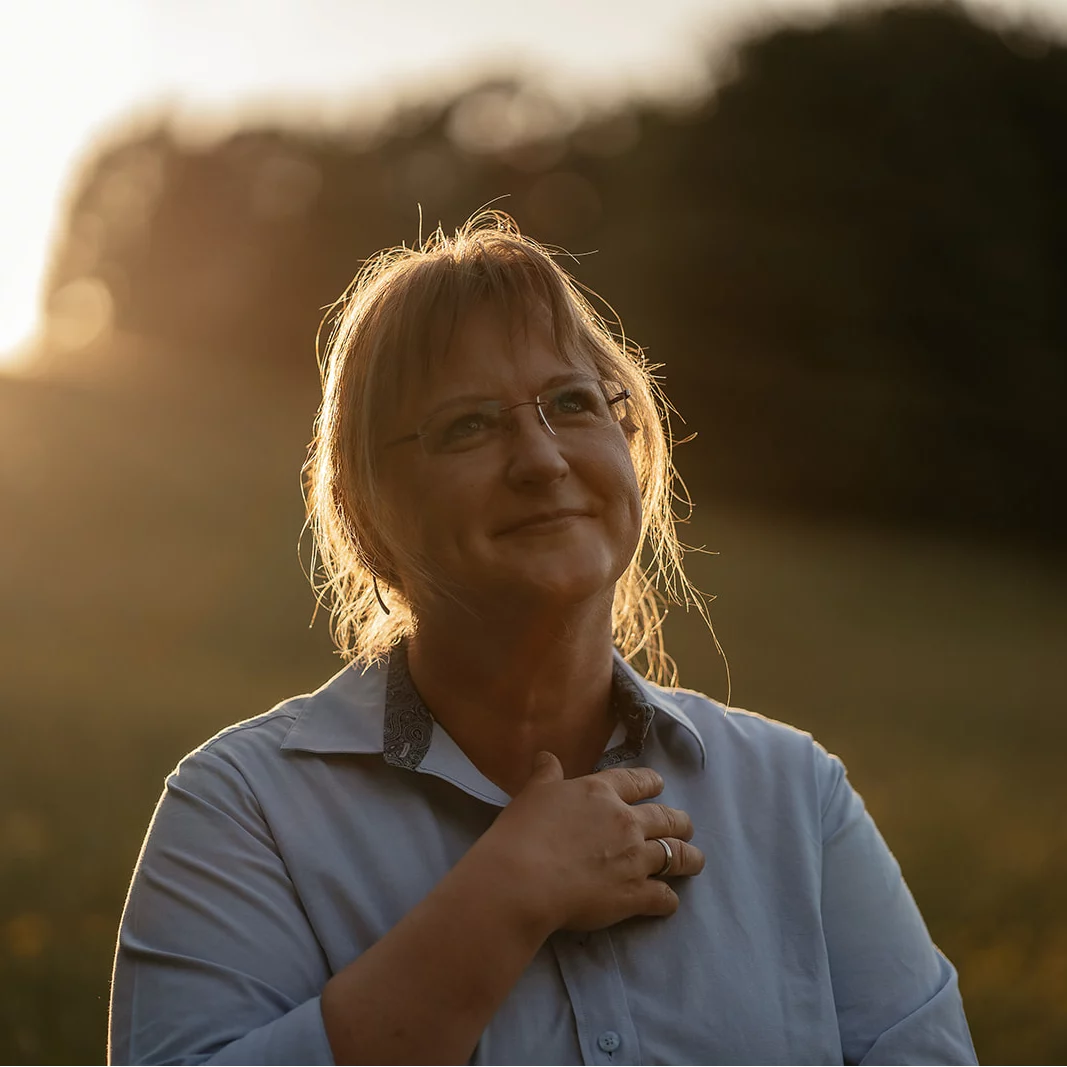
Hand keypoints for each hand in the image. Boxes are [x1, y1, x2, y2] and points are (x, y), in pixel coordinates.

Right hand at [471, 752, 704, 934]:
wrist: (524, 878)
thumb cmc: (524, 831)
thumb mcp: (534, 793)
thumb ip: (546, 774)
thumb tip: (546, 757)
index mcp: (601, 792)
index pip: (637, 781)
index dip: (651, 783)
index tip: (659, 785)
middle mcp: (626, 821)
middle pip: (666, 818)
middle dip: (679, 822)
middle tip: (685, 825)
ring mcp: (635, 859)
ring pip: (675, 855)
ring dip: (689, 857)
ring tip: (695, 860)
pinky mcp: (634, 894)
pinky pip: (663, 897)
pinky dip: (668, 899)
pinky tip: (669, 901)